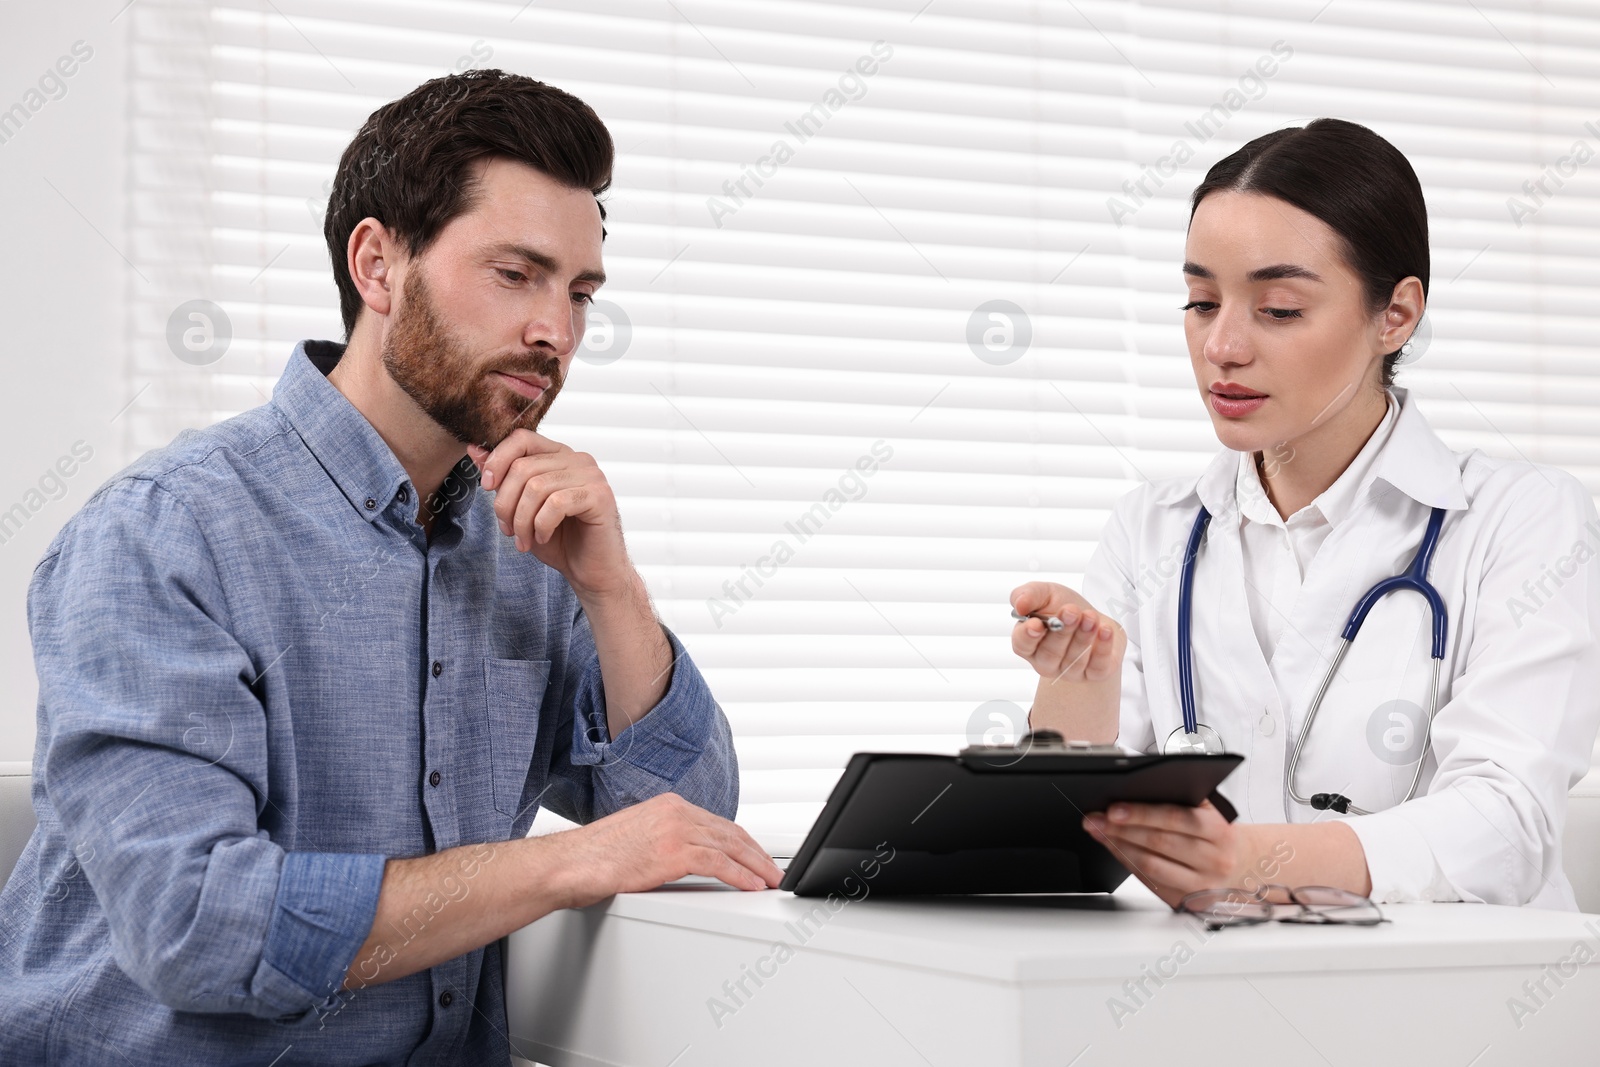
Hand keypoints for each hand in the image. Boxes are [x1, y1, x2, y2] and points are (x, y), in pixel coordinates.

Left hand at [466, 432, 628, 599]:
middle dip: (506, 503)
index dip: (498, 460)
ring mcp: (591, 476)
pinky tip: (543, 537)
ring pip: (536, 487)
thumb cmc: (558, 539)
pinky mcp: (599, 496)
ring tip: (524, 540)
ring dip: (522, 520)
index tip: (487, 487)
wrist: (590, 571)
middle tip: (508, 530)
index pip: (522, 438)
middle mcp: (578, 459)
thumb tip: (474, 449)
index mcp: (559, 455)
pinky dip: (541, 525)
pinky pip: (556, 504)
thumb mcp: (520, 507)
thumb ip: (502, 478)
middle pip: (523, 467)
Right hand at [546, 793, 783, 907]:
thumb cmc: (596, 857)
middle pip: (730, 832)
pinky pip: (718, 864)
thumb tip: (688, 857)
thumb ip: (666, 839)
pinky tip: (752, 886)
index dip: (743, 842)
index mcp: (669, 805)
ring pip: (730, 847)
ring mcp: (676, 829)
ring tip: (770, 881)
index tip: (756, 856)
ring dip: (756, 867)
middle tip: (773, 871)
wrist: (572, 864)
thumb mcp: (639, 837)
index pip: (718, 823)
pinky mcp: (673, 851)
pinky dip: (740, 876)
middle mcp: (676, 811)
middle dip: (756, 854)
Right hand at [1010, 581, 1124, 683]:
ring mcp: (1070, 671)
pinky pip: (1098, 666)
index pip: (1022, 645)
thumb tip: (1019, 605)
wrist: (1095, 619)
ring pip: (1074, 659)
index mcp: (1029, 643)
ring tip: (1091, 616)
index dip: (1028, 636)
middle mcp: (1046, 661)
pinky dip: (1103, 648)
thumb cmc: (1064, 607)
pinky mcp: (1094, 673)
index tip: (1037, 624)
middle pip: (1050, 653)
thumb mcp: (1045, 593)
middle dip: (1062, 631)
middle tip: (1072, 611)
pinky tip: (1105, 631)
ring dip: (1083, 636)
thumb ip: (1028, 594)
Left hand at [1082, 800, 1257, 907]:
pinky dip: (1129, 865)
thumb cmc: (1218, 833)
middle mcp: (1213, 859)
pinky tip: (1115, 851)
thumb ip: (1182, 799)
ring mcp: (1201, 884)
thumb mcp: (1210, 811)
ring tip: (1099, 833)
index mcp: (1219, 830)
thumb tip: (1136, 790)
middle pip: (1159, 843)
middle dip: (1121, 829)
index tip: (1113, 808)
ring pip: (1151, 866)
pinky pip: (1151, 883)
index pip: (1175, 818)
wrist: (1243, 866)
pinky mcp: (1188, 902)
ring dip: (1119, 848)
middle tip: (1095, 819)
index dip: (1141, 813)